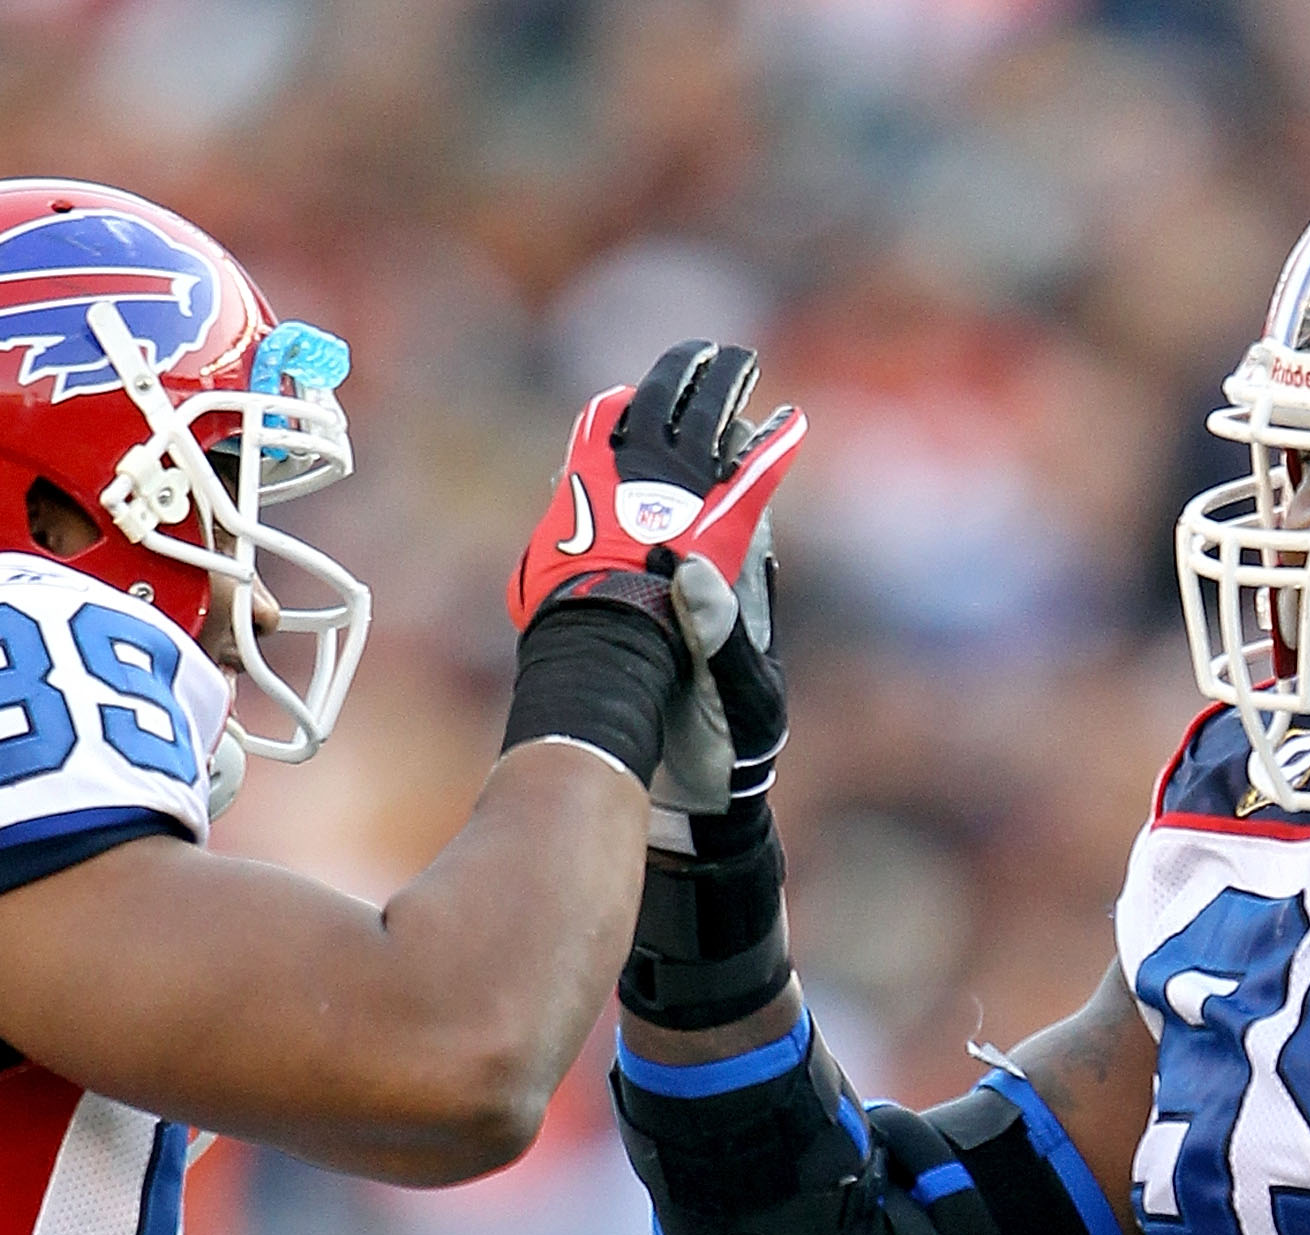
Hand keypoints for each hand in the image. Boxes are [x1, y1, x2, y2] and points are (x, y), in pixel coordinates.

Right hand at [509, 342, 805, 816]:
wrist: (695, 794)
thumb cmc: (732, 744)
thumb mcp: (740, 695)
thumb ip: (721, 636)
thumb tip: (692, 568)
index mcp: (736, 581)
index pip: (742, 490)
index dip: (737, 438)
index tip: (726, 386)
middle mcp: (701, 574)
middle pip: (696, 482)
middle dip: (689, 422)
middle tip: (683, 366)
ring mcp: (659, 590)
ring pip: (646, 507)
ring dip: (630, 456)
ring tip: (613, 406)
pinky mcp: (625, 613)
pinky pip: (604, 548)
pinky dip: (588, 506)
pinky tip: (567, 473)